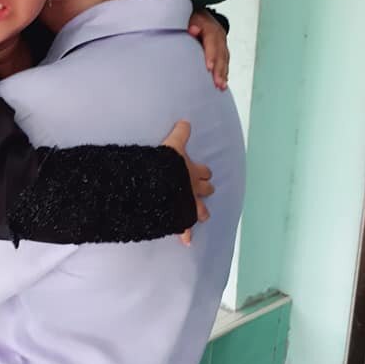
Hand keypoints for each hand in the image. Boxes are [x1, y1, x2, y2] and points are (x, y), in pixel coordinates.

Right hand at [163, 121, 213, 245]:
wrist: (158, 185)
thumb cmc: (165, 166)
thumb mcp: (172, 145)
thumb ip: (180, 134)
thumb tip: (186, 121)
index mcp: (192, 171)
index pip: (204, 171)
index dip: (203, 172)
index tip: (203, 173)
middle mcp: (193, 189)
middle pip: (206, 190)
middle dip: (205, 190)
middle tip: (202, 191)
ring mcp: (188, 204)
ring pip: (201, 210)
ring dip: (201, 212)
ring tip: (201, 216)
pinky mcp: (180, 217)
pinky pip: (184, 228)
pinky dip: (186, 235)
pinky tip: (187, 242)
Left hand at [188, 10, 228, 90]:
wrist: (196, 15)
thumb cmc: (188, 18)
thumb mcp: (186, 17)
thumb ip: (189, 24)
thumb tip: (193, 30)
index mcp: (209, 26)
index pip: (212, 41)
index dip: (211, 55)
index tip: (209, 67)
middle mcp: (218, 35)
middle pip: (220, 53)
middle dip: (219, 69)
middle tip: (217, 83)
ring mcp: (221, 42)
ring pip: (224, 59)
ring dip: (223, 73)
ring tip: (221, 86)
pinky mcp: (221, 49)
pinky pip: (224, 61)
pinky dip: (224, 73)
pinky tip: (223, 84)